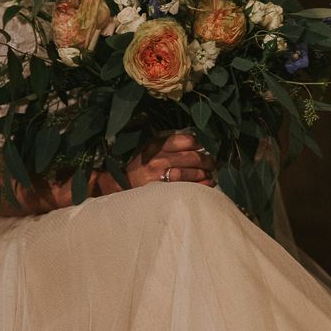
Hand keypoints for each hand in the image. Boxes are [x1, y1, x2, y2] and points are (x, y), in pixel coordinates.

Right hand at [96, 133, 216, 195]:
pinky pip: (187, 187)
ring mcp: (160, 175)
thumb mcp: (147, 149)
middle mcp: (158, 159)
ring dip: (205, 174)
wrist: (118, 184)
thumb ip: (165, 145)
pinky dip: (200, 185)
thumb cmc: (137, 166)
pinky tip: (206, 184)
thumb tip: (193, 145)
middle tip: (212, 163)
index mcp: (155, 145)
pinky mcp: (162, 190)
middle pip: (192, 157)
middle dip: (206, 160)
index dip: (198, 144)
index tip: (203, 148)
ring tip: (210, 175)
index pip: (184, 140)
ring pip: (191, 172)